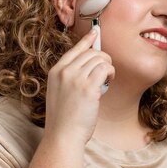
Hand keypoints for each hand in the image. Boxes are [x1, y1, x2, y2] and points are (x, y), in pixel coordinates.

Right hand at [43, 29, 114, 145]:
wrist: (63, 136)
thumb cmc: (65, 119)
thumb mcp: (60, 92)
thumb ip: (70, 77)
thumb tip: (91, 64)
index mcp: (56, 72)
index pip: (74, 49)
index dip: (87, 39)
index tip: (95, 32)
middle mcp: (64, 71)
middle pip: (91, 52)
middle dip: (103, 59)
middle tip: (106, 73)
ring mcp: (75, 78)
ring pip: (100, 59)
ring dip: (108, 68)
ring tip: (106, 80)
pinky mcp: (88, 87)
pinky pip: (105, 69)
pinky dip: (110, 73)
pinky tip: (108, 82)